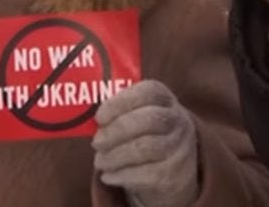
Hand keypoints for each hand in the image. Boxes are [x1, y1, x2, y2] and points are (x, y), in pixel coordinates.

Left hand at [93, 80, 197, 206]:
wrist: (173, 171)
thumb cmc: (144, 135)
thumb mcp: (138, 117)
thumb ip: (118, 113)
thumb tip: (88, 120)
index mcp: (165, 100)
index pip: (149, 92)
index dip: (121, 102)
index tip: (99, 117)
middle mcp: (178, 120)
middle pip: (150, 119)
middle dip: (116, 131)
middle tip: (96, 142)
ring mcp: (180, 148)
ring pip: (146, 148)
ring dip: (115, 156)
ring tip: (99, 161)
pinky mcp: (173, 174)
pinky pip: (145, 174)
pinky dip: (121, 175)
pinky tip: (108, 175)